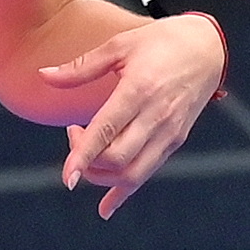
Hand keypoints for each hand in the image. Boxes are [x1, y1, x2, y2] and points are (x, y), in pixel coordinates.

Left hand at [40, 14, 225, 218]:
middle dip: (87, 159)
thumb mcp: (119, 45)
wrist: (206, 48)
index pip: (107, 131)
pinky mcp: (175, 141)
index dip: (83, 156)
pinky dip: (124, 192)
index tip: (67, 177)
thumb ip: (81, 67)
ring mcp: (168, 132)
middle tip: (74, 132)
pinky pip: (147, 173)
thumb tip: (43, 76)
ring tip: (88, 155)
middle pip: (117, 159)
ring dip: (102, 177)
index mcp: (139, 90)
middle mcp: (156, 117)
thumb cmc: (160, 42)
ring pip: (133, 174)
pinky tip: (106, 207)